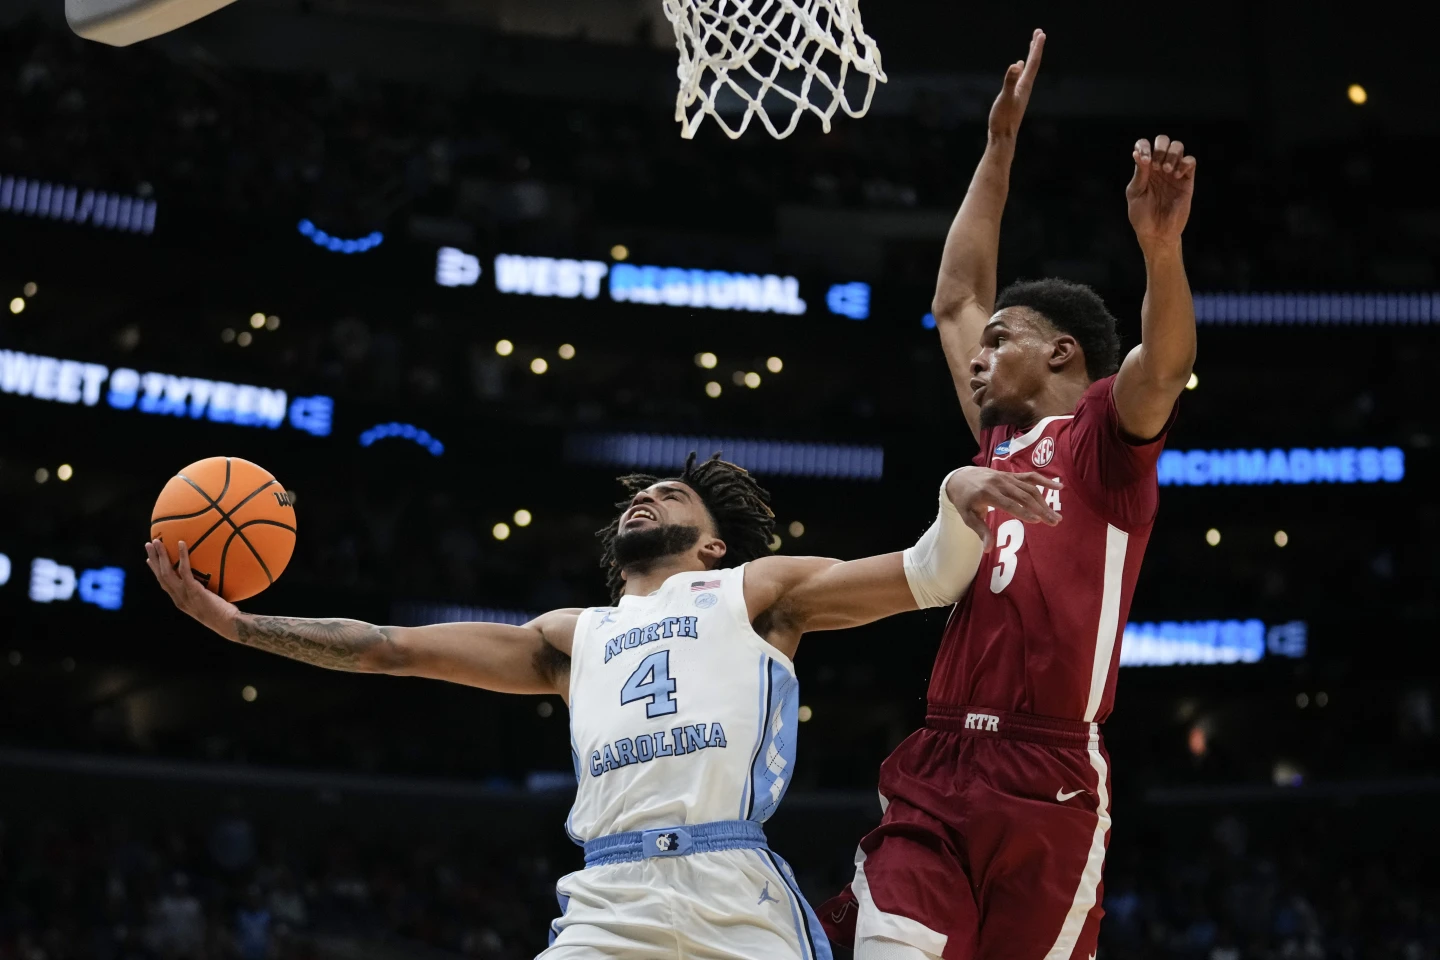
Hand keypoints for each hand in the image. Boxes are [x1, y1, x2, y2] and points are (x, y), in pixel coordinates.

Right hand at [145, 538, 238, 628]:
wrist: (228, 624)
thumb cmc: (224, 614)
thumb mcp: (208, 603)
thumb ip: (203, 593)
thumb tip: (209, 580)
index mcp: (180, 601)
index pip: (164, 584)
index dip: (156, 572)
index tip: (149, 560)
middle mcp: (178, 598)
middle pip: (161, 576)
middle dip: (153, 560)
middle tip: (148, 545)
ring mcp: (184, 595)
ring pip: (167, 572)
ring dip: (161, 556)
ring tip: (157, 542)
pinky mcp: (194, 590)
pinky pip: (185, 570)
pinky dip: (182, 556)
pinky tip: (181, 543)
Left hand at [945, 467, 1061, 551]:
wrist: (960, 477)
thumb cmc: (965, 500)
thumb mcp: (968, 517)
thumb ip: (981, 531)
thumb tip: (988, 549)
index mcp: (988, 494)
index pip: (1009, 504)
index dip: (1023, 512)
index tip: (1038, 521)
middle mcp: (1000, 483)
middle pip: (1024, 496)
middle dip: (1040, 509)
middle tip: (1054, 522)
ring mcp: (1007, 477)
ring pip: (1030, 488)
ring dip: (1045, 502)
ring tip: (1056, 515)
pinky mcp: (1012, 475)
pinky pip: (1030, 476)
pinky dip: (1045, 480)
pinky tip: (1059, 486)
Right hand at [988, 29, 1044, 139]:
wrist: (1003, 138)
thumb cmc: (1003, 119)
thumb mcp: (1005, 98)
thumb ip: (1010, 81)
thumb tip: (1016, 65)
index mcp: (1024, 86)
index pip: (1033, 63)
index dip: (1036, 47)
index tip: (1040, 33)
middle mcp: (1025, 88)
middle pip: (1033, 64)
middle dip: (1035, 48)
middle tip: (1039, 33)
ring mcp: (1020, 93)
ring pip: (1027, 71)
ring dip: (1029, 58)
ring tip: (1031, 48)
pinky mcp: (1014, 98)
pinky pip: (1020, 79)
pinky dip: (1020, 70)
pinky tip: (1018, 68)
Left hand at [1126, 135, 1196, 250]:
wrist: (1156, 233)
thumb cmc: (1142, 215)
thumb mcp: (1135, 193)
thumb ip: (1139, 174)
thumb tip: (1137, 153)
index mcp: (1144, 168)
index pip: (1145, 145)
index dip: (1144, 146)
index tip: (1143, 159)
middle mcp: (1159, 167)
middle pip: (1164, 140)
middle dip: (1160, 147)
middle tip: (1156, 166)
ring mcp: (1174, 172)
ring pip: (1178, 147)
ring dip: (1171, 154)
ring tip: (1166, 171)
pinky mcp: (1187, 180)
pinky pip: (1190, 161)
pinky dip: (1184, 163)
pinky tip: (1176, 175)